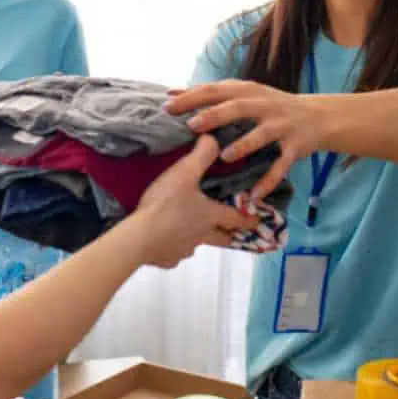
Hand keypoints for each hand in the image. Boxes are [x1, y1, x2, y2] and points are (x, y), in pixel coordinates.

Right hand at [125, 136, 259, 268]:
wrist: (139, 238)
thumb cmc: (165, 204)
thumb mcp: (184, 173)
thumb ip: (201, 155)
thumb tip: (213, 139)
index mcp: (210, 215)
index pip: (238, 219)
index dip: (249, 219)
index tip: (258, 221)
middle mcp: (202, 236)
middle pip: (222, 239)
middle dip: (229, 235)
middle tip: (231, 232)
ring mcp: (184, 250)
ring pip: (197, 246)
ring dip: (198, 239)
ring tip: (187, 230)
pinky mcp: (167, 259)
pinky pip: (174, 254)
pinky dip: (173, 247)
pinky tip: (163, 240)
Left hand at [165, 80, 335, 198]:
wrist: (317, 116)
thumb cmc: (270, 105)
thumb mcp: (244, 93)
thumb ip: (212, 94)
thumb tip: (173, 93)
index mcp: (247, 91)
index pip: (215, 90)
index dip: (192, 98)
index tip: (167, 107)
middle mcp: (264, 106)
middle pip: (237, 108)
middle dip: (214, 115)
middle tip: (192, 125)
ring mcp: (280, 126)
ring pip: (261, 135)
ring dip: (244, 145)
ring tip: (225, 157)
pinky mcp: (294, 147)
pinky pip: (281, 166)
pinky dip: (269, 181)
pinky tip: (255, 195)